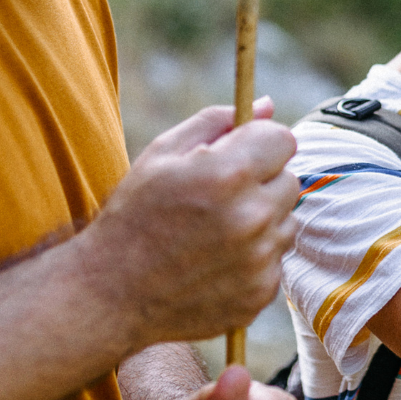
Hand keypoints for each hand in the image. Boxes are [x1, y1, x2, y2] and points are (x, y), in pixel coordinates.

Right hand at [75, 97, 298, 348]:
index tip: (241, 155)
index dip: (261, 143)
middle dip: (262, 182)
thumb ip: (217, 121)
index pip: (283, 139)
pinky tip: (214, 262)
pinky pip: (275, 259)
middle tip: (220, 196)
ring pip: (287, 221)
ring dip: (262, 220)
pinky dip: (254, 257)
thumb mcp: (162, 154)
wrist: (111, 294)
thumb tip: (266, 105)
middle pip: (289, 181)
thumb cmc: (134, 215)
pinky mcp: (261, 292)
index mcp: (229, 174)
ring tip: (215, 231)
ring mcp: (260, 259)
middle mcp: (253, 216)